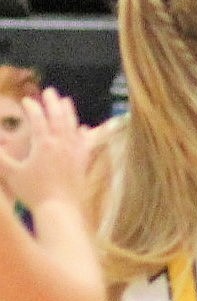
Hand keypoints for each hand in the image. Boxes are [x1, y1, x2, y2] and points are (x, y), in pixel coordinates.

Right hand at [0, 90, 88, 209]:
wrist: (60, 209)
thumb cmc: (33, 192)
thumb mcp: (11, 174)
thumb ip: (0, 158)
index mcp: (43, 143)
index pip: (37, 118)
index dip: (31, 107)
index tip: (26, 101)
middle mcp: (61, 143)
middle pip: (57, 116)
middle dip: (52, 102)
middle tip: (49, 91)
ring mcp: (74, 151)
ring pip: (72, 125)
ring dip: (69, 111)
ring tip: (66, 101)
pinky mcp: (83, 162)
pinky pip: (85, 142)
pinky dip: (83, 132)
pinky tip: (83, 128)